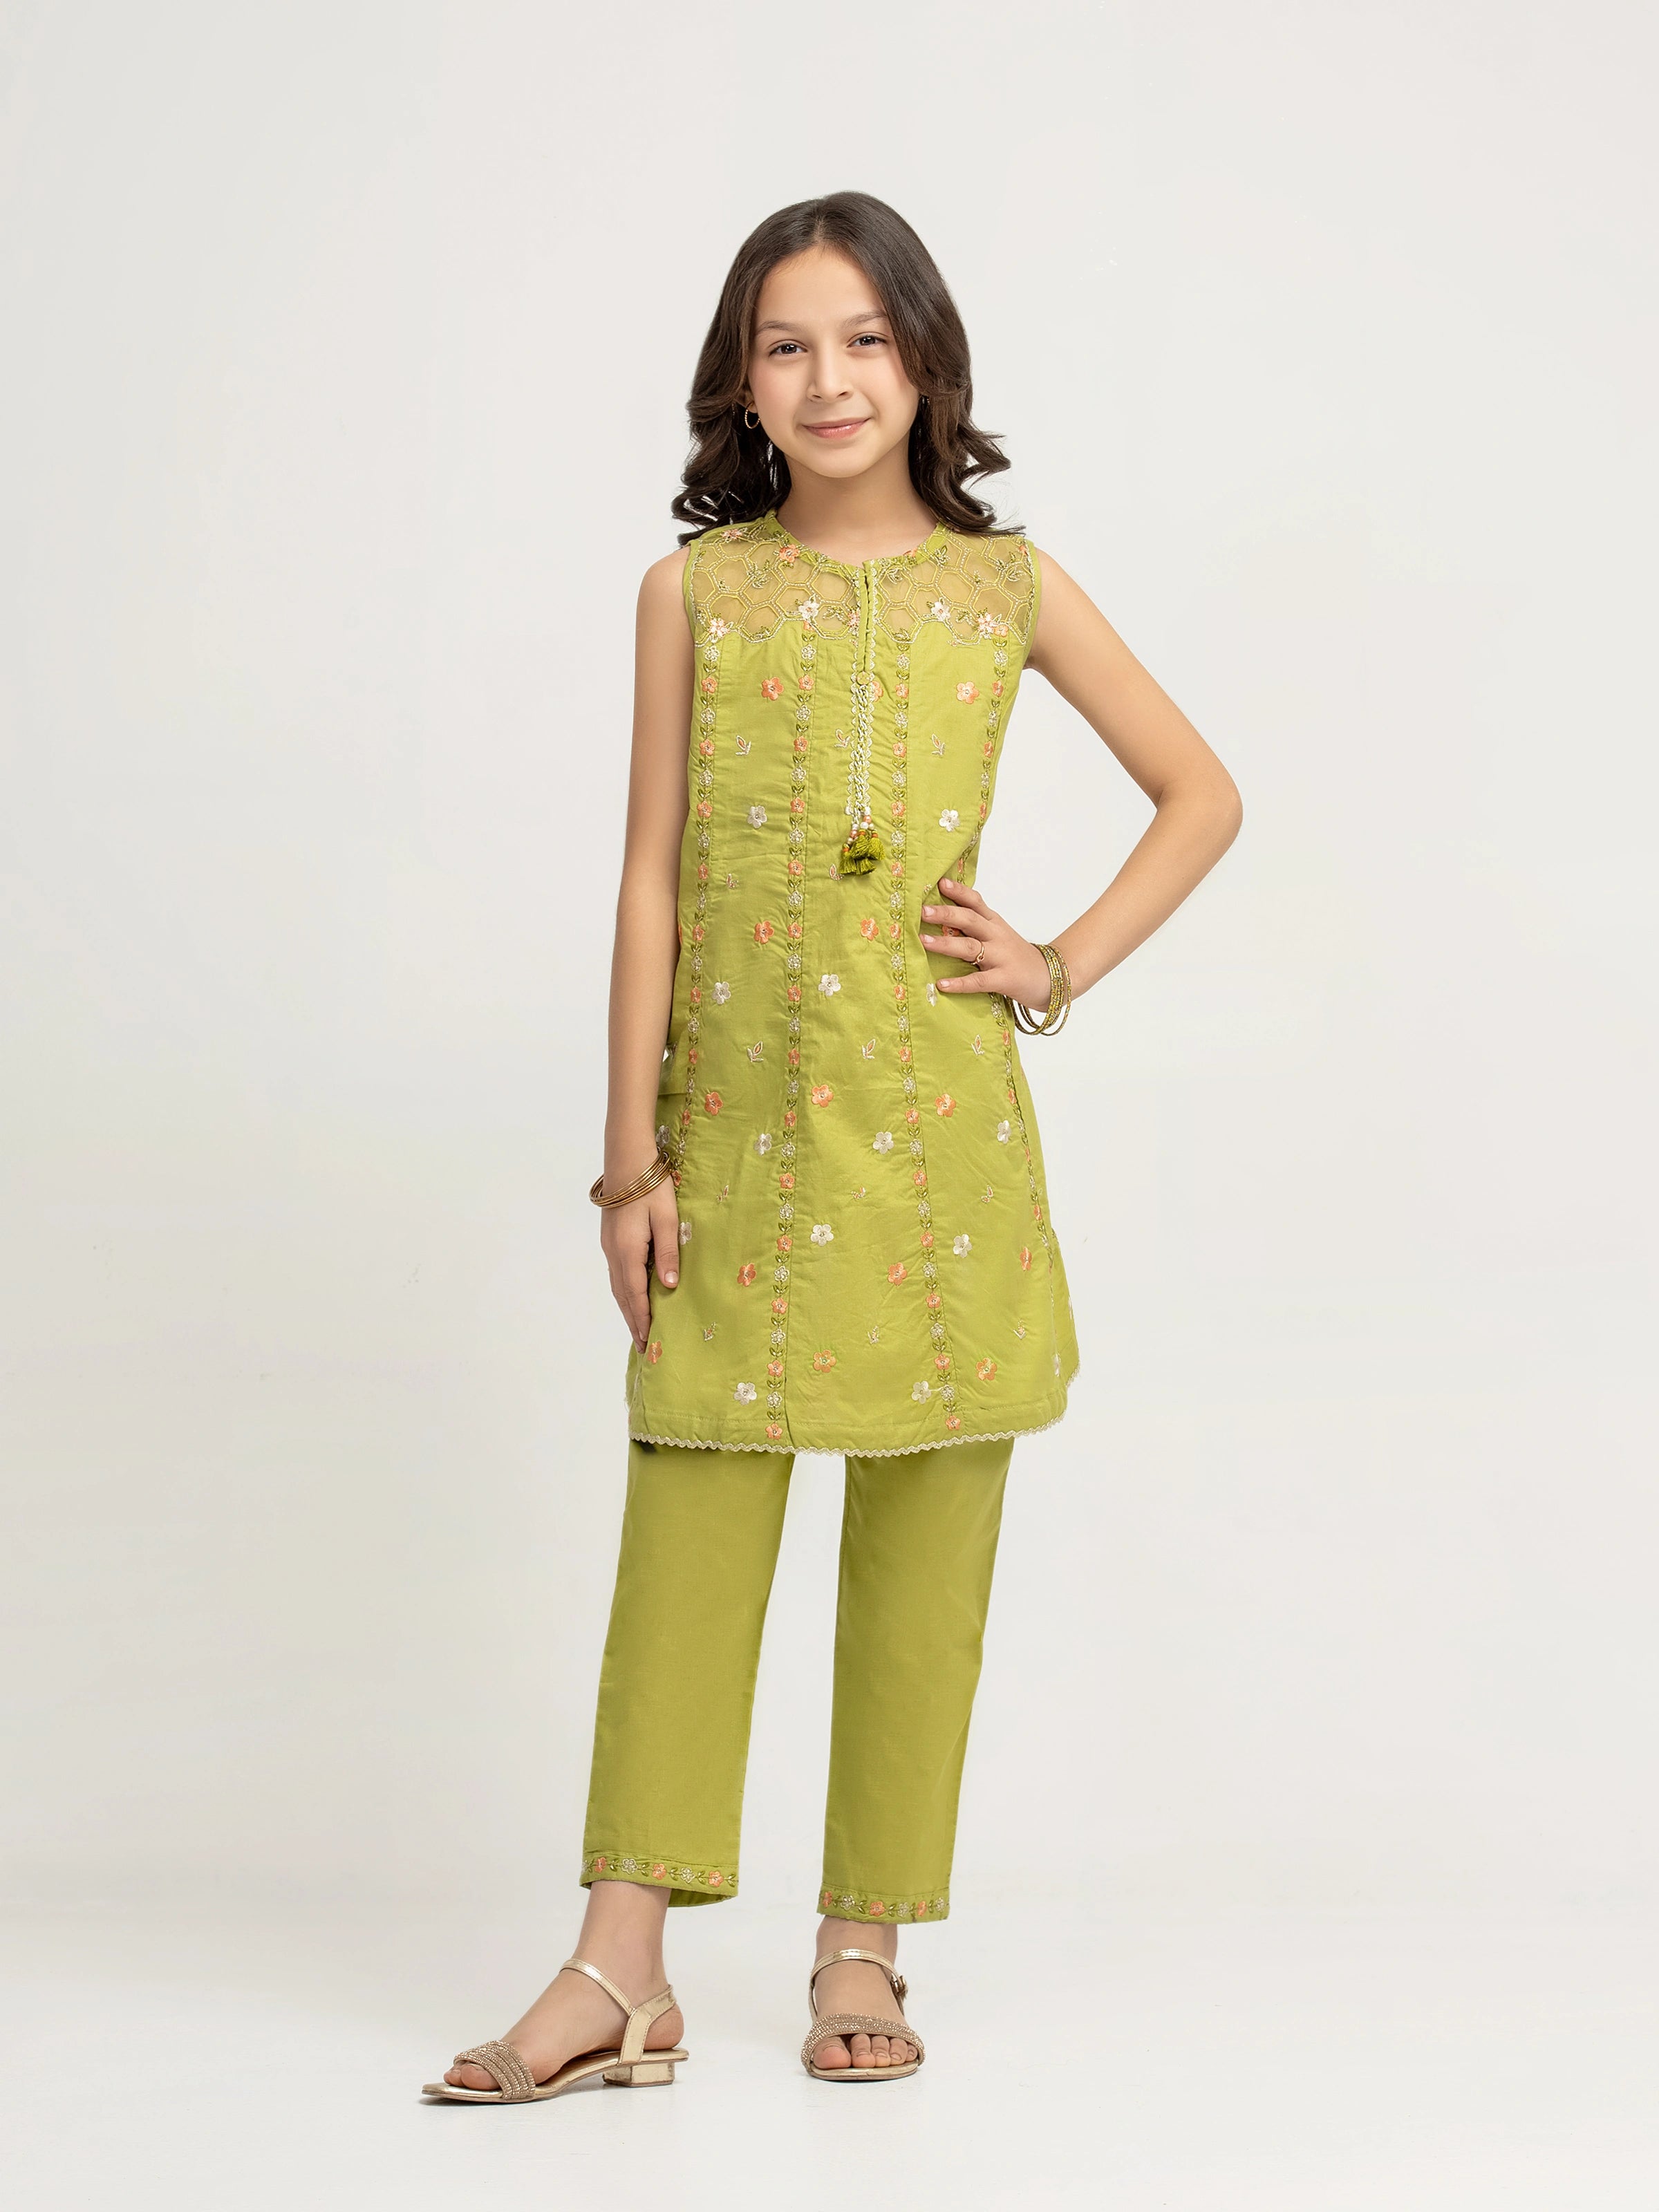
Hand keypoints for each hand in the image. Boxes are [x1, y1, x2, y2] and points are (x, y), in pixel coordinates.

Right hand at [599, 1157, 681, 1351]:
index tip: (648, 1343)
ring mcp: (609, 1245)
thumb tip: (668, 1287)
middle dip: (633, 1321)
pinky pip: (617, 1273)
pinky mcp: (610, 1238)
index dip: (642, 1320)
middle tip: (643, 1346)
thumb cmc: (651, 1187)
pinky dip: (623, 1292)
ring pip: (617, 1285)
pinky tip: (631, 1296)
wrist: (627, 1159)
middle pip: (622, 1296)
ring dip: (626, 1308)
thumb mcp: (667, 1219)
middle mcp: (613, 1253)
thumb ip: (667, 1253)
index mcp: (628, 1251)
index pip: (635, 1295)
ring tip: (637, 1327)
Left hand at [919, 877, 1053, 1011]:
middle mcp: (997, 936)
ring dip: (945, 943)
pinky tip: (942, 984)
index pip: (976, 902)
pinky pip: (978, 981)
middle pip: (970, 920)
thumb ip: (977, 924)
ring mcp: (1001, 957)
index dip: (959, 891)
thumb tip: (943, 915)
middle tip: (923, 911)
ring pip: (970, 947)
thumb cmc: (1017, 957)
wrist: (1050, 977)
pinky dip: (959, 983)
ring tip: (923, 941)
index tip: (940, 882)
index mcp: (995, 923)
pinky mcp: (1004, 980)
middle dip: (946, 913)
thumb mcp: (999, 934)